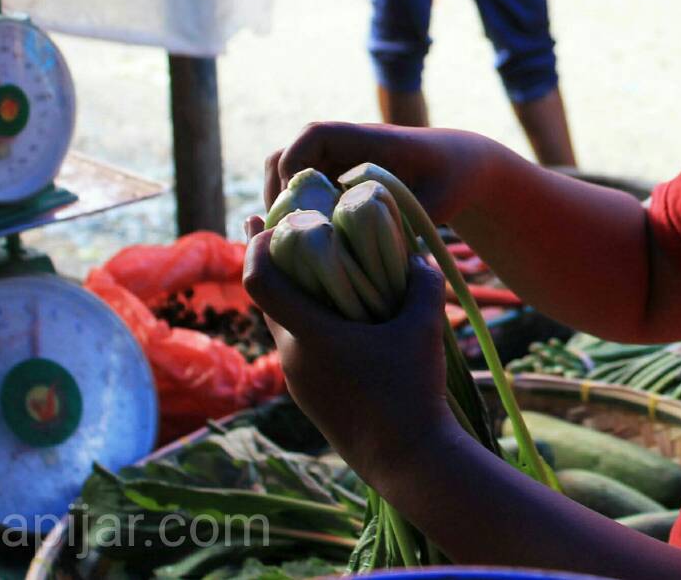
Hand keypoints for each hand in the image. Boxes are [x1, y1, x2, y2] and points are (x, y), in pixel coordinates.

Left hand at [243, 222, 454, 480]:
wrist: (407, 459)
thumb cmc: (412, 390)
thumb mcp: (425, 328)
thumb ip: (421, 283)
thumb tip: (416, 253)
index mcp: (310, 335)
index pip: (259, 281)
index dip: (256, 245)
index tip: (269, 221)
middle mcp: (292, 355)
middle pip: (266, 299)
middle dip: (272, 260)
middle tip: (281, 225)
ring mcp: (297, 379)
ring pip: (282, 324)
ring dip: (293, 294)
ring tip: (315, 267)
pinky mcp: (308, 395)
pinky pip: (297, 347)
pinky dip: (307, 322)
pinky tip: (337, 318)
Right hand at [262, 121, 495, 228]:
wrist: (458, 165)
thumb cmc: (452, 177)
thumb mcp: (439, 199)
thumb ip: (410, 220)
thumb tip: (372, 250)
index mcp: (366, 139)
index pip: (314, 135)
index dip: (295, 164)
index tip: (297, 201)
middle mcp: (342, 148)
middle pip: (284, 157)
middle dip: (277, 192)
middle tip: (284, 234)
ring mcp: (334, 164)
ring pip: (285, 176)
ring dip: (281, 207)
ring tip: (289, 244)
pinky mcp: (333, 183)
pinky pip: (299, 193)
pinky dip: (294, 215)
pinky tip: (306, 246)